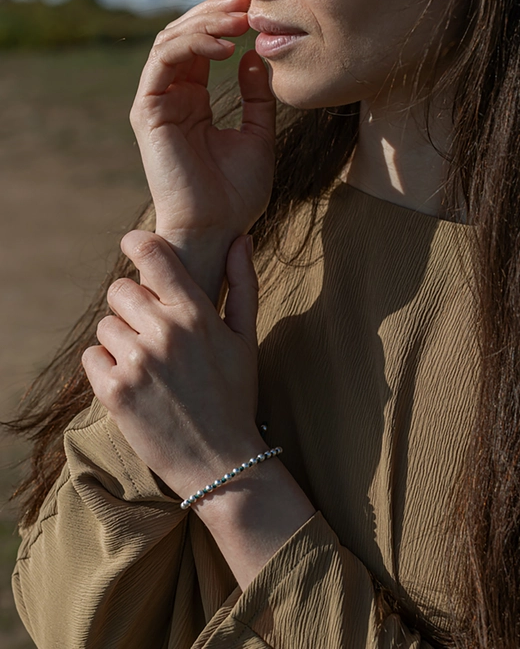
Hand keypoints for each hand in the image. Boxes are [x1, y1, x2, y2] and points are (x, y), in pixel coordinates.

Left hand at [81, 229, 265, 497]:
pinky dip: (105, 366)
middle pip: (121, 289)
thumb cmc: (236, 395)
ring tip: (148, 364)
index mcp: (196, 314)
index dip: (137, 243)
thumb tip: (241, 238)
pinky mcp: (114, 392)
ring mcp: (137, 362)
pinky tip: (134, 382)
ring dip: (121, 339)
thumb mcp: (246, 338)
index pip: (153, 255)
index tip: (133, 245)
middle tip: (151, 329)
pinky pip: (92, 357)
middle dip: (132, 304)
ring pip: (106, 325)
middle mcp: (165, 333)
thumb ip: (243, 283)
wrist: (221, 461)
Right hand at [130, 0, 275, 295]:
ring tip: (240, 20)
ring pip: (170, 41)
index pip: (202, 45)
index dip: (225, 21)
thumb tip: (254, 56)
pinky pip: (163, 62)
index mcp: (194, 101)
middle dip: (215, 14)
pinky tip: (224, 47)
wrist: (218, 227)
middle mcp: (172, 96)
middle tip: (249, 3)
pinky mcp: (147, 111)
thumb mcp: (259, 135)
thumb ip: (256, 97)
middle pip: (184, 35)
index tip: (256, 7)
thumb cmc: (238, 192)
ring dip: (205, 23)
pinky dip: (191, 46)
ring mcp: (157, 102)